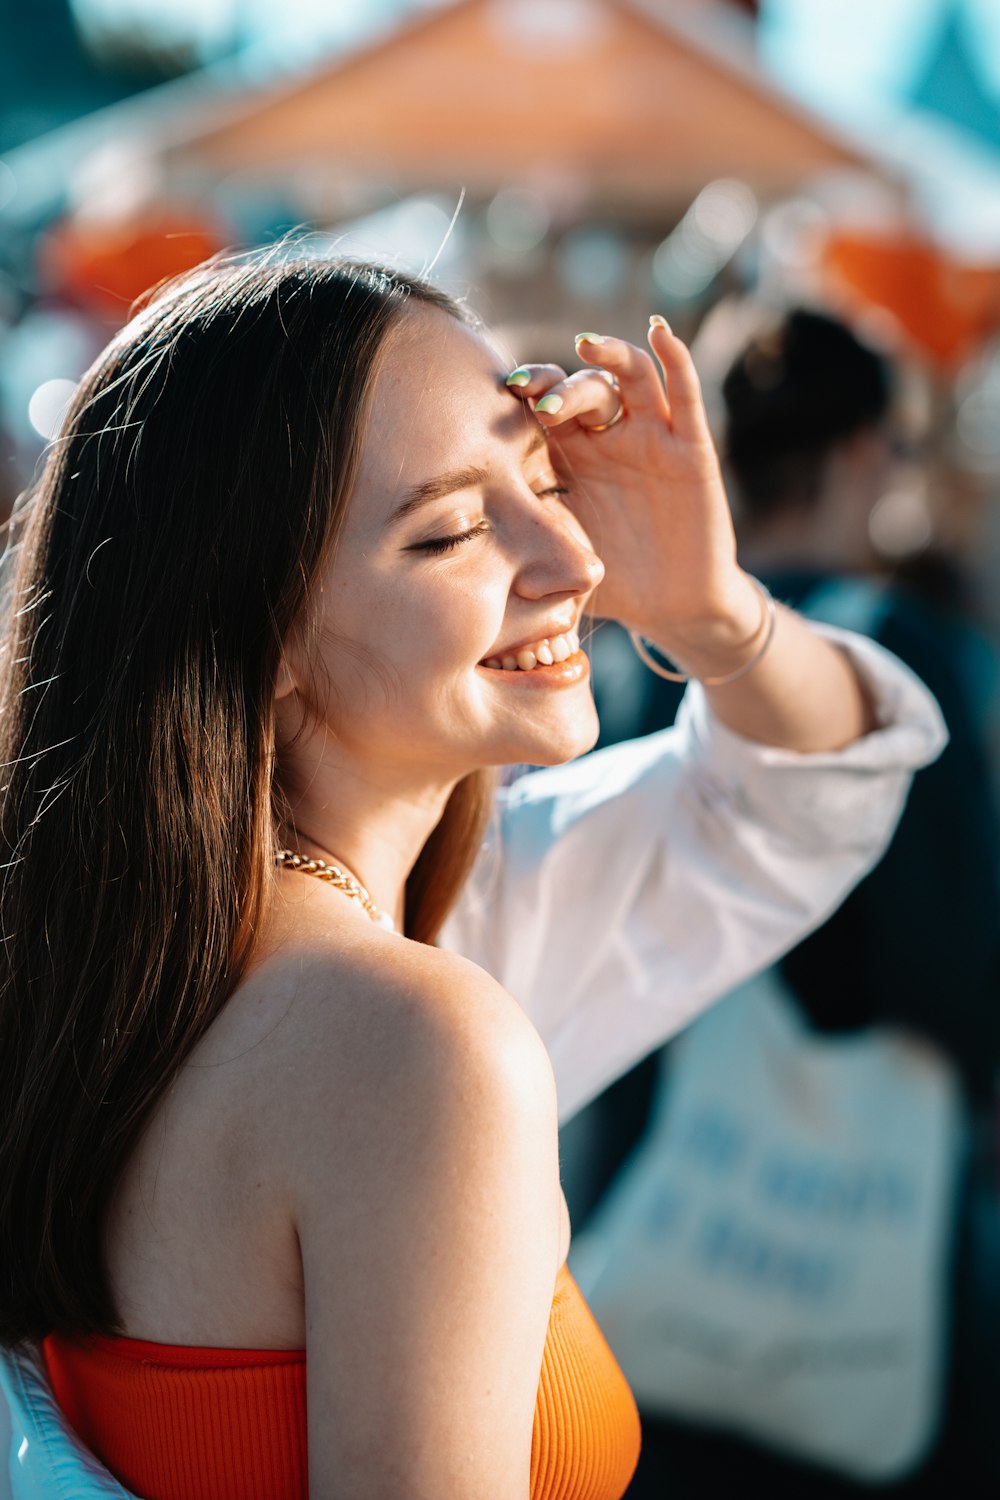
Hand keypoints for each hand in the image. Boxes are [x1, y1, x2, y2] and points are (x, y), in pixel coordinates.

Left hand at [506, 320, 760, 668]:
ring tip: (586, 346)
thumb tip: (472, 561)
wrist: (671, 606)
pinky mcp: (690, 448)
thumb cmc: (611, 583)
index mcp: (570, 459)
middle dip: (556, 389)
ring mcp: (650, 438)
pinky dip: (675, 358)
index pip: (544, 410)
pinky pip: (683, 395)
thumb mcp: (558, 560)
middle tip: (537, 402)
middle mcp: (607, 439)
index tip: (501, 395)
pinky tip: (660, 331)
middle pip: (582, 389)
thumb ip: (525, 548)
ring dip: (608, 356)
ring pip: (630, 377)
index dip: (525, 396)